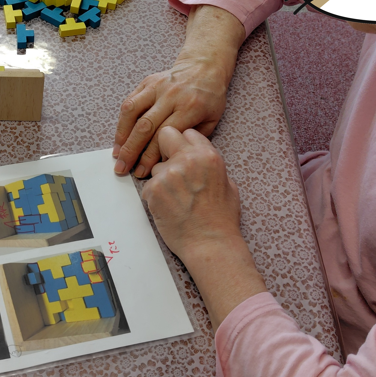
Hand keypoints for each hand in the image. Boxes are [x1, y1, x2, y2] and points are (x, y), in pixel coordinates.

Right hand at [113, 4, 245, 178]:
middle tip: (122, 168)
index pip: (164, 136)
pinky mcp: (147, 82)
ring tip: (117, 154)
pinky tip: (119, 137)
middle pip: (145, 126)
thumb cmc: (210, 97)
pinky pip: (130, 102)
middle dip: (131, 151)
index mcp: (189, 107)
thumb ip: (192, 139)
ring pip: (132, 113)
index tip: (142, 172)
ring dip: (122, 136)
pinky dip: (122, 121)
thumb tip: (170, 159)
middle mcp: (171, 96)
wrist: (204, 66)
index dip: (150, 157)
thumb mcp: (212, 120)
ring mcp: (157, 87)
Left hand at [142, 126, 267, 327]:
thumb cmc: (221, 219)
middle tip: (171, 169)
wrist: (210, 244)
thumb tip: (199, 157)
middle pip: (164, 135)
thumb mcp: (228, 184)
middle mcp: (187, 160)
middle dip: (165, 148)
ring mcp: (168, 174)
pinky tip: (168, 209)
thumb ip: (210, 165)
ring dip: (160, 179)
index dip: (184, 145)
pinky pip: (147, 186)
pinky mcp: (153, 190)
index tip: (183, 156)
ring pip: (155, 166)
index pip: (187, 132)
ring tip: (175, 200)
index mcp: (208, 155)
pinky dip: (154, 197)